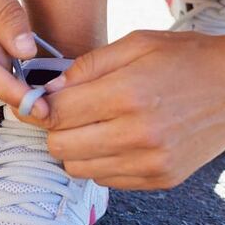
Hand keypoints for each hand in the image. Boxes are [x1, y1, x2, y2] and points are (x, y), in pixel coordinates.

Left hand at [33, 30, 224, 189]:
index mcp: (128, 94)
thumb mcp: (135, 44)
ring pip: (77, 169)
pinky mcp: (161, 179)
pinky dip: (100, 163)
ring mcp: (151, 162)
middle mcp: (138, 134)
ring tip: (93, 128)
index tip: (38, 103)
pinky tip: (116, 141)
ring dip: (75, 150)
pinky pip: (105, 180)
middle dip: (55, 130)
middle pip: (60, 147)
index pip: (57, 114)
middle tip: (67, 115)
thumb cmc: (187, 59)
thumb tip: (47, 92)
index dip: (39, 108)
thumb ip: (86, 67)